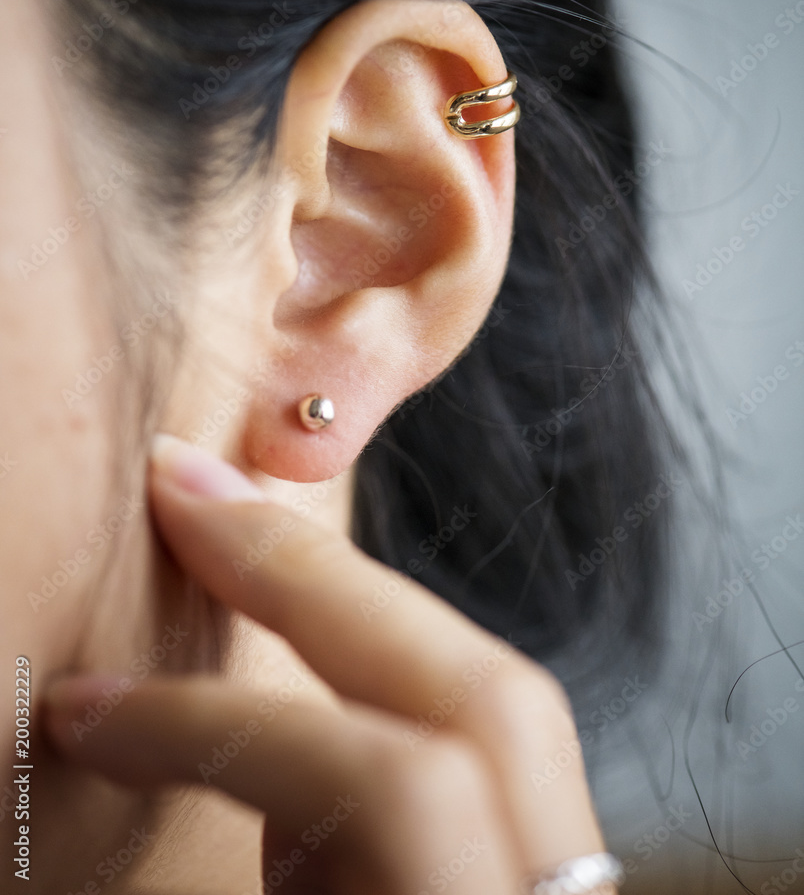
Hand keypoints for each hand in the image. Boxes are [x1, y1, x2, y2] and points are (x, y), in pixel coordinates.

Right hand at [44, 435, 609, 893]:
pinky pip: (485, 717)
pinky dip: (391, 657)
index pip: (392, 785)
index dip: (221, 722)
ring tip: (242, 552)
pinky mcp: (552, 859)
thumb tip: (115, 739)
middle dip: (318, 582)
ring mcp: (571, 874)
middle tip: (190, 497)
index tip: (91, 706)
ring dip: (357, 602)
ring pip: (499, 687)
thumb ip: (223, 867)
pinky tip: (317, 640)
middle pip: (489, 694)